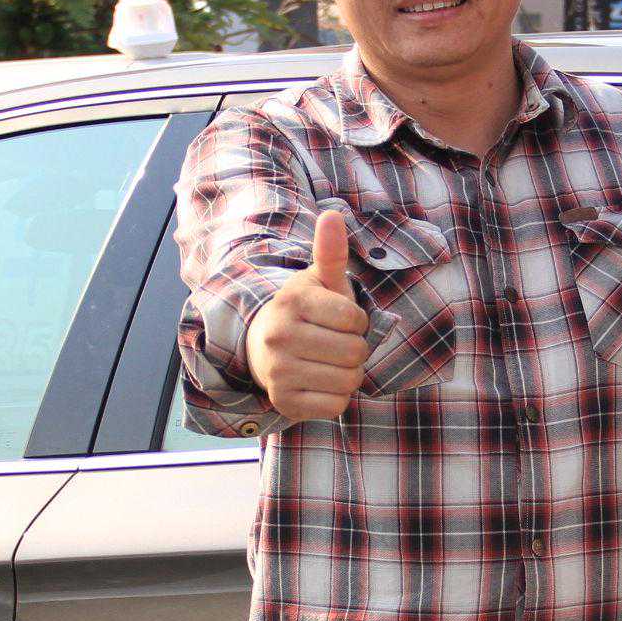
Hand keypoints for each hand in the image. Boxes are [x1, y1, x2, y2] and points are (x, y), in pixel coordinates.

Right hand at [246, 210, 371, 421]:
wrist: (264, 348)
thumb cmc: (307, 313)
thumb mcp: (320, 282)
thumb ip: (331, 254)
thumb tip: (333, 215)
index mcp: (292, 302)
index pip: (355, 320)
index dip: (357, 322)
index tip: (339, 320)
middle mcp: (279, 335)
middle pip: (355, 353)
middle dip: (354, 350)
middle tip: (333, 344)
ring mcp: (278, 371)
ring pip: (348, 381)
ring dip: (348, 375)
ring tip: (327, 363)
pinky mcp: (283, 402)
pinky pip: (336, 406)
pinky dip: (336, 398)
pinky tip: (319, 383)